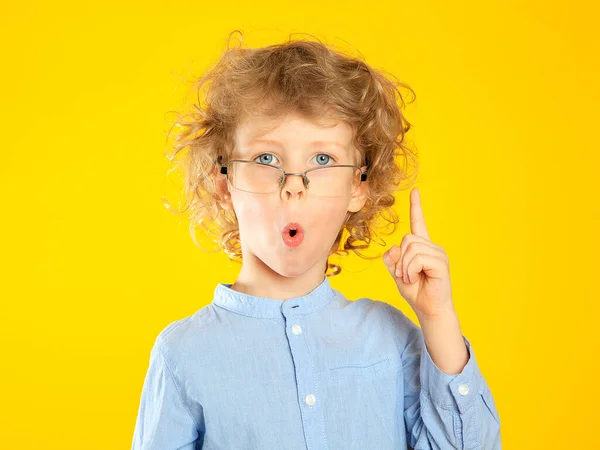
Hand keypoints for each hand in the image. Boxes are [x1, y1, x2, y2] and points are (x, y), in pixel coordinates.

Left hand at [383, 187, 454, 317]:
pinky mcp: (441, 263)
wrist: (428, 309)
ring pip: (411, 248)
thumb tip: (393, 248)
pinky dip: (410, 270)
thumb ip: (392, 260)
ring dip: (404, 266)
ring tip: (410, 278)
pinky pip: (417, 258)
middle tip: (404, 275)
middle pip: (407, 238)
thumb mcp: (397, 273)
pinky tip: (416, 278)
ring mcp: (438, 254)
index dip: (416, 206)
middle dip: (399, 259)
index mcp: (421, 247)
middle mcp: (432, 247)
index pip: (418, 222)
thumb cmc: (415, 291)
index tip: (415, 190)